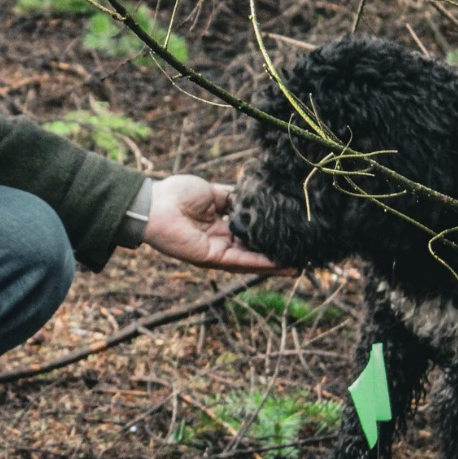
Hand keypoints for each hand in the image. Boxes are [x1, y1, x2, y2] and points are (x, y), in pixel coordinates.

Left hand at [143, 174, 291, 273]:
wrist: (156, 203)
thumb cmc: (178, 194)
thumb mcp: (214, 192)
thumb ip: (235, 198)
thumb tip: (255, 199)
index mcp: (221, 226)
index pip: (250, 234)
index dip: (268, 236)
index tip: (290, 234)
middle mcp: (221, 241)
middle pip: (254, 251)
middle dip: (276, 255)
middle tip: (301, 255)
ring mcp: (217, 251)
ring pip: (251, 260)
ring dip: (274, 264)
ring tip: (298, 266)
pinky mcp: (212, 257)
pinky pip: (240, 261)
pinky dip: (260, 264)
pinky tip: (280, 265)